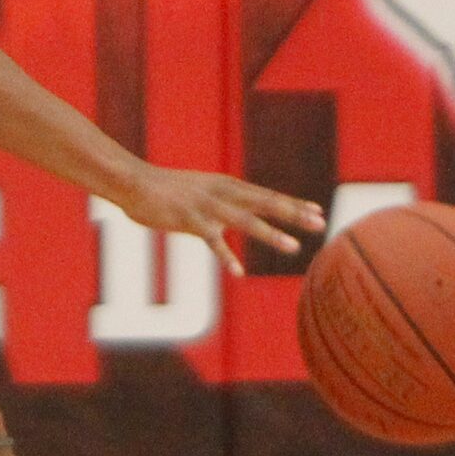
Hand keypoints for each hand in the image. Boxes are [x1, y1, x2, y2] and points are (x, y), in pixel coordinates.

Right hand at [114, 165, 325, 275]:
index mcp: (227, 185)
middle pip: (265, 203)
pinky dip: (226, 257)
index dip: (293, 204)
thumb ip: (222, 202)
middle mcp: (222, 193)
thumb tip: (240, 213)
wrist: (134, 182)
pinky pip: (212, 241)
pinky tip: (239, 273)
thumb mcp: (202, 190)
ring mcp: (207, 206)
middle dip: (294, 214)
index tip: (318, 211)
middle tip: (320, 223)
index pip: (267, 195)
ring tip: (294, 247)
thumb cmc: (167, 190)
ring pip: (246, 221)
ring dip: (271, 234)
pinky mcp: (189, 220)